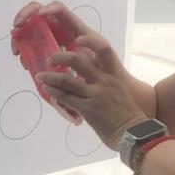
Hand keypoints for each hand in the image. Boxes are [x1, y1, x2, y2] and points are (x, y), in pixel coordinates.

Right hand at [10, 0, 100, 64]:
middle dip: (24, 15)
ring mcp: (47, 37)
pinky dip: (23, 52)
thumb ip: (92, 45)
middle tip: (17, 27)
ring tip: (16, 50)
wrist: (96, 78)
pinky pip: (28, 46)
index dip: (48, 8)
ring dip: (19, 36)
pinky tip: (25, 63)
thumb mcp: (98, 50)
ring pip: (29, 29)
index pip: (58, 9)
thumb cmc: (99, 59)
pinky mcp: (41, 50)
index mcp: (71, 23)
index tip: (39, 15)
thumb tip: (77, 42)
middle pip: (37, 12)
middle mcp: (57, 27)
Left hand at [36, 33, 145, 150]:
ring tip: (40, 76)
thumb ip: (104, 82)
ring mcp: (95, 95)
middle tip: (51, 60)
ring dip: (50, 77)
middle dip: (60, 57)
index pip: (103, 49)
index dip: (89, 41)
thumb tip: (86, 77)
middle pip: (77, 60)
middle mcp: (103, 81)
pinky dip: (54, 92)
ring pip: (66, 80)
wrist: (134, 134)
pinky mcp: (88, 109)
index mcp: (112, 75)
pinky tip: (47, 90)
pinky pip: (66, 98)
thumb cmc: (127, 114)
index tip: (77, 40)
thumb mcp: (118, 91)